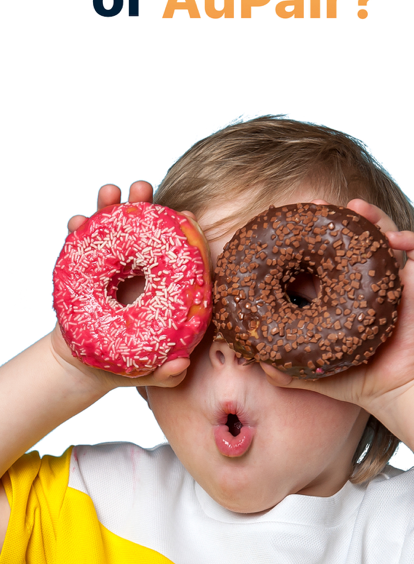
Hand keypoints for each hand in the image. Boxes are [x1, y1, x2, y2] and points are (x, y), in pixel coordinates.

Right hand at [53, 181, 191, 389]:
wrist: (85, 365)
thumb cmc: (126, 364)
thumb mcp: (147, 370)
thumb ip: (165, 373)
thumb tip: (180, 367)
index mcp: (164, 286)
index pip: (178, 254)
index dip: (183, 234)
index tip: (187, 217)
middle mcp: (140, 268)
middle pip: (145, 230)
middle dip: (144, 205)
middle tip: (141, 189)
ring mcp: (113, 265)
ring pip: (113, 228)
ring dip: (111, 205)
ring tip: (110, 193)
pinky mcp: (87, 267)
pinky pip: (82, 243)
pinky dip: (79, 228)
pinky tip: (77, 222)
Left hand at [260, 198, 413, 420]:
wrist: (391, 393)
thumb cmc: (352, 380)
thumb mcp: (310, 373)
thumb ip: (283, 371)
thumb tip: (258, 363)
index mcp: (334, 292)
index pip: (319, 255)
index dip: (306, 237)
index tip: (291, 222)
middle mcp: (361, 280)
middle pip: (351, 236)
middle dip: (336, 216)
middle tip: (318, 205)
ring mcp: (388, 280)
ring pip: (384, 235)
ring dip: (372, 217)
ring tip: (356, 208)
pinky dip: (409, 241)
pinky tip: (394, 239)